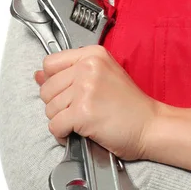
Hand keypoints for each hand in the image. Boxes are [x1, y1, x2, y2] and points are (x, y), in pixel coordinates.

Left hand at [34, 45, 160, 159]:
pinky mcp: (82, 113)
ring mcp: (85, 90)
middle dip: (59, 105)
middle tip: (82, 110)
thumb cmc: (132, 106)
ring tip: (85, 121)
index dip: (56, 82)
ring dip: (63, 120)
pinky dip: (63, 134)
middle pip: (47, 89)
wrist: (151, 126)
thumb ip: (70, 73)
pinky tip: (81, 132)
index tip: (70, 92)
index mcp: (94, 55)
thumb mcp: (103, 78)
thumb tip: (38, 75)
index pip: (50, 64)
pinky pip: (55, 126)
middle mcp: (88, 68)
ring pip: (49, 109)